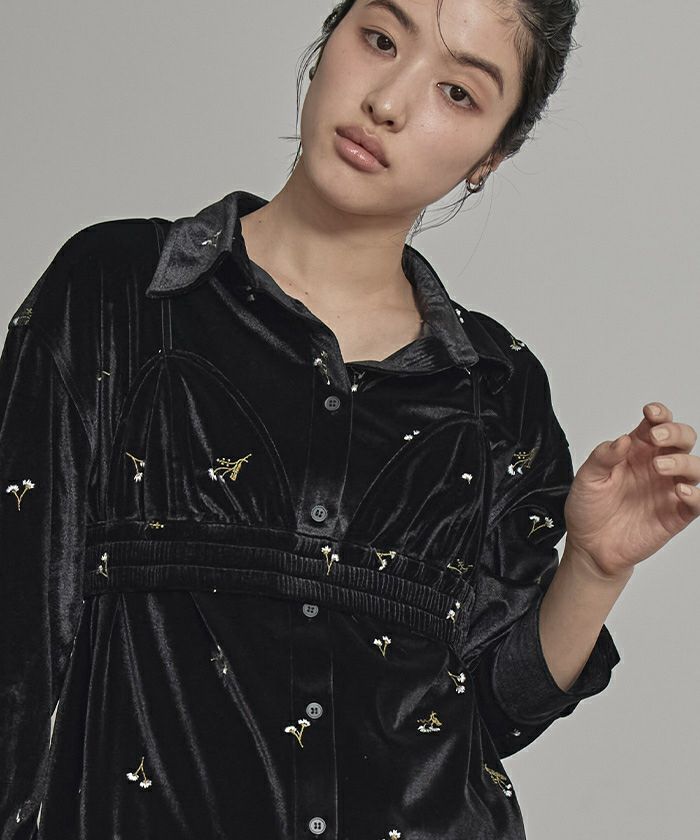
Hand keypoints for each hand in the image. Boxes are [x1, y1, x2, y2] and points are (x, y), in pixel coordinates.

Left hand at [563, 402, 698, 578]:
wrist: (589, 546)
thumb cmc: (588, 508)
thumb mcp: (587, 479)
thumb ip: (603, 457)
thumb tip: (622, 439)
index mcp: (636, 451)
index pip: (656, 424)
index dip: (659, 414)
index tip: (650, 413)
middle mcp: (657, 466)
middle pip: (683, 439)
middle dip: (675, 432)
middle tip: (656, 438)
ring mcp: (668, 489)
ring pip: (695, 466)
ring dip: (683, 461)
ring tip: (659, 467)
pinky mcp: (676, 514)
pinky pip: (698, 501)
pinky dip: (697, 494)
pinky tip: (681, 491)